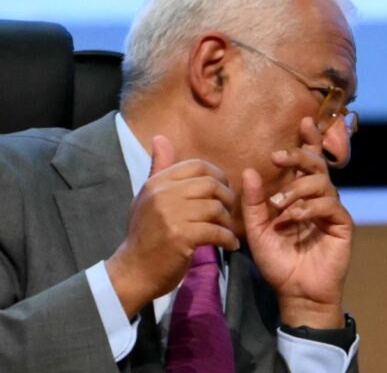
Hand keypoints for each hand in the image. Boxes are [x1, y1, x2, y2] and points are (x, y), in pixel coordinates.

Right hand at [106, 135, 239, 317]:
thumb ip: (159, 168)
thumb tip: (160, 138)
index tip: (222, 192)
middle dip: (227, 198)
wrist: (134, 271)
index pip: (197, 166)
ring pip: (216, 208)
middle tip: (229, 213)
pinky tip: (230, 245)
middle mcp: (163, 194)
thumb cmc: (145, 234)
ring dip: (228, 221)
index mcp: (157, 182)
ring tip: (227, 231)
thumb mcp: (148, 197)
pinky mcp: (181, 237)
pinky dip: (228, 239)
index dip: (218, 176)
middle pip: (211, 185)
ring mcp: (171, 215)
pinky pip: (216, 231)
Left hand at [241, 118, 352, 327]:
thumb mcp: (258, 230)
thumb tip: (250, 171)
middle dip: (298, 156)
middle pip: (316, 165)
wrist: (296, 292)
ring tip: (279, 207)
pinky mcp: (342, 225)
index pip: (308, 162)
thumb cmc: (278, 262)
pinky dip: (308, 208)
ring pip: (321, 183)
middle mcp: (319, 199)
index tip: (304, 121)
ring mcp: (332, 211)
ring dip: (296, 190)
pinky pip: (329, 205)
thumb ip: (254, 203)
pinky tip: (293, 219)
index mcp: (301, 196)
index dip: (309, 141)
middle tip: (277, 158)